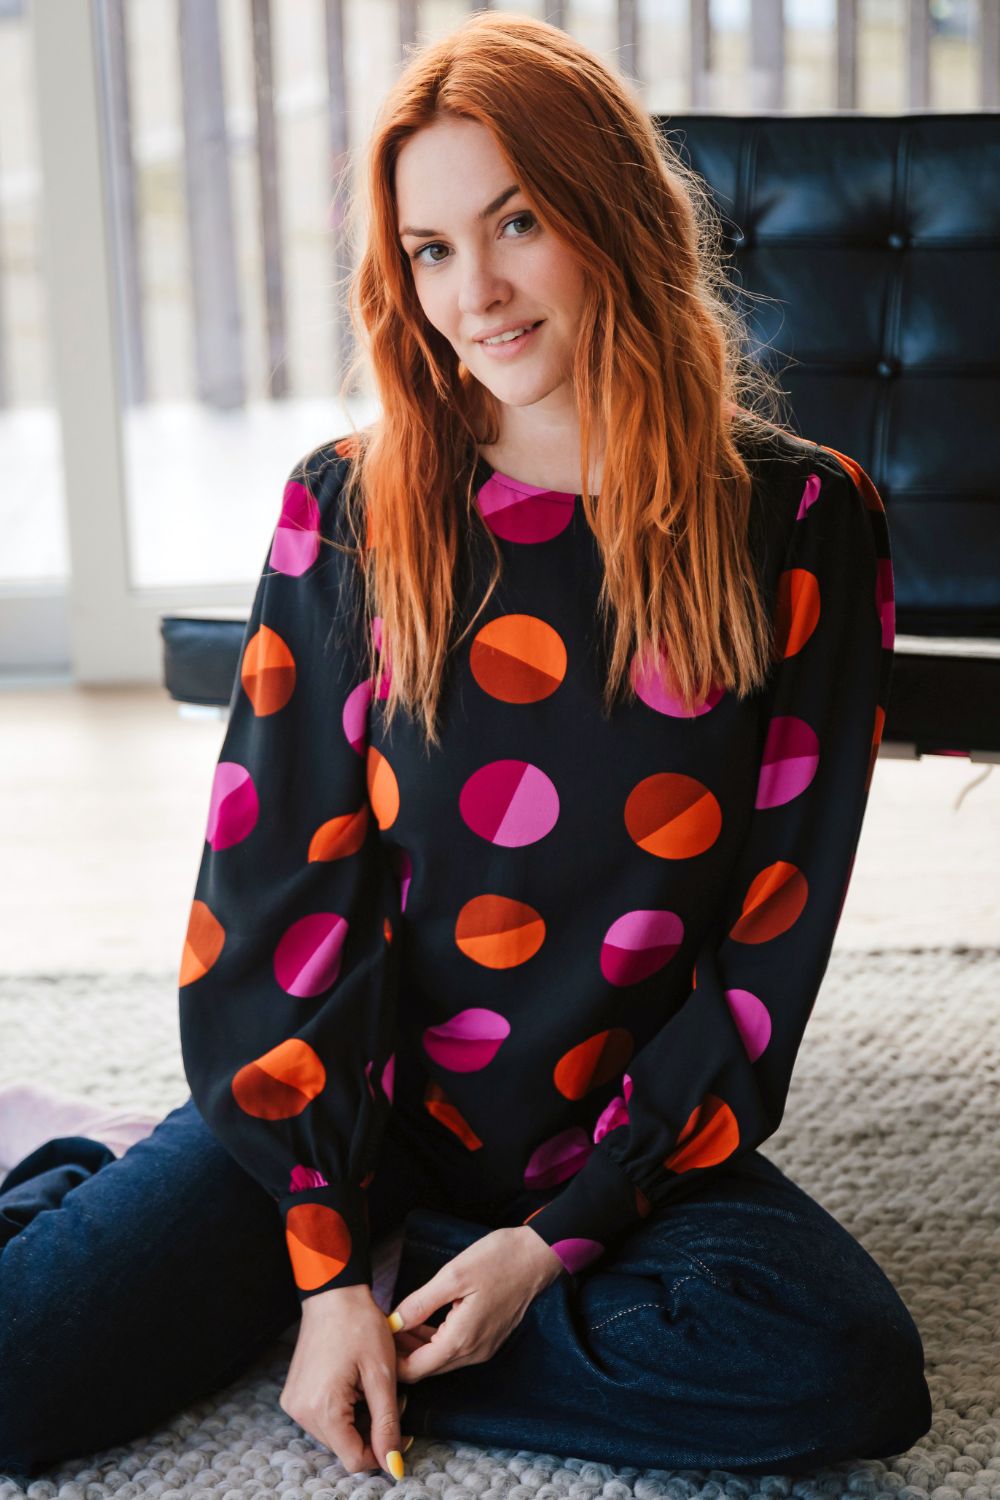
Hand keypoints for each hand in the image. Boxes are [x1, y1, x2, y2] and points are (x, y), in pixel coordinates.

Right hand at [279, 1282, 409, 1476]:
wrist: (334, 1294)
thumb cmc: (360, 1325)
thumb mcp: (382, 1374)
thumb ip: (387, 1423)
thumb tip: (393, 1465)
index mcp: (323, 1409)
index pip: (354, 1459)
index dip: (382, 1452)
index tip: (401, 1431)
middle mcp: (301, 1412)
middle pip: (344, 1447)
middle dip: (371, 1431)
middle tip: (388, 1397)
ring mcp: (294, 1404)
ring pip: (335, 1434)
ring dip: (357, 1420)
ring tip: (369, 1386)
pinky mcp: (293, 1395)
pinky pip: (323, 1418)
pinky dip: (342, 1410)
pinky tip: (353, 1383)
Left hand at [387, 1225, 563, 1381]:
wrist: (537, 1256)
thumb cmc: (498, 1260)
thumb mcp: (453, 1276)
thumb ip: (420, 1303)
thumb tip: (393, 1321)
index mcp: (461, 1340)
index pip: (415, 1369)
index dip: (391, 1360)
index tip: (375, 1341)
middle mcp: (473, 1352)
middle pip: (427, 1368)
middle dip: (401, 1354)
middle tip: (381, 1331)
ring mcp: (482, 1348)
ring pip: (440, 1360)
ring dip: (417, 1347)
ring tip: (397, 1324)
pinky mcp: (488, 1339)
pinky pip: (454, 1350)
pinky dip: (434, 1341)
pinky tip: (422, 1322)